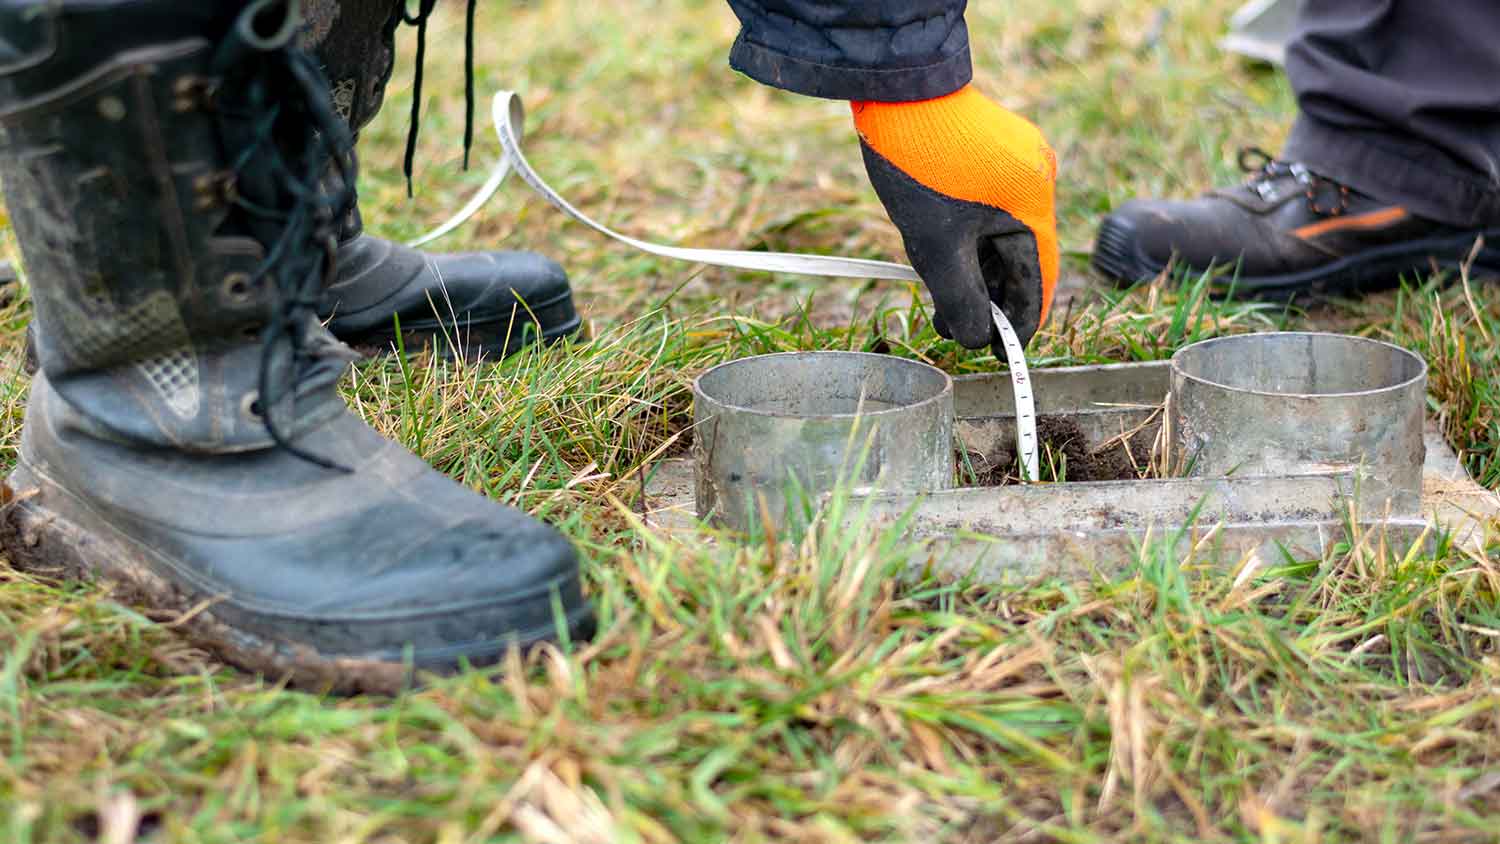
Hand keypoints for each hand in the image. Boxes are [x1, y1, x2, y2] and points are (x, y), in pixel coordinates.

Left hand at [853, 85, 1058, 348]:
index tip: (1000, 355)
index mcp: (1035, 204)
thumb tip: (976, 340)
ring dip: (974, 271)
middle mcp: (1037, 181)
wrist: (898, 91)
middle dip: (987, 298)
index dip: (1019, 323)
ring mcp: (1017, 164)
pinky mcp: (994, 153)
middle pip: (1018, 260)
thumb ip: (959, 299)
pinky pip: (989, 210)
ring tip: (940, 301)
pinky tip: (941, 256)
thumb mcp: (935, 246)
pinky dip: (970, 239)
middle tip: (954, 330)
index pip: (1038, 281)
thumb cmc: (918, 164)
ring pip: (1000, 236)